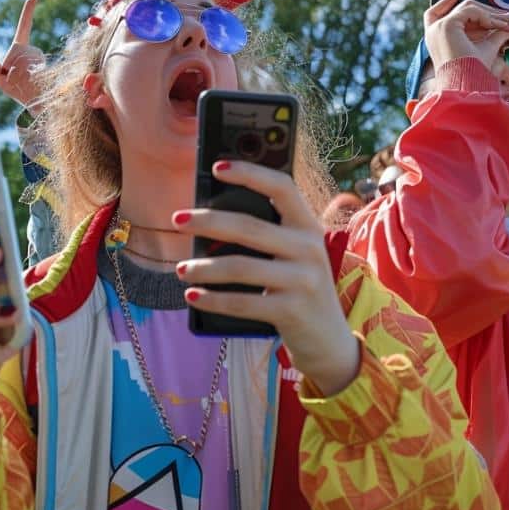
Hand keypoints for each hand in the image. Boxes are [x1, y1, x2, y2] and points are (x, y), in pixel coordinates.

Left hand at [0, 0, 45, 111]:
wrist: (37, 103)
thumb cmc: (19, 91)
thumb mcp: (1, 82)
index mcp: (22, 48)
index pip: (24, 28)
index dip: (28, 12)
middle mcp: (34, 50)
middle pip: (14, 56)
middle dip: (8, 71)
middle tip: (16, 81)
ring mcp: (40, 59)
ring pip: (18, 65)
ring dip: (15, 78)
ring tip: (24, 84)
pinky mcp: (44, 69)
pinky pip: (26, 73)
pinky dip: (22, 81)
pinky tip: (30, 86)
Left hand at [173, 162, 360, 396]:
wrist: (330, 341)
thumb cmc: (300, 290)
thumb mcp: (295, 257)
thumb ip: (269, 236)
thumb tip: (211, 219)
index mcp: (308, 227)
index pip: (282, 188)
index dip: (251, 173)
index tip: (217, 167)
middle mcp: (309, 248)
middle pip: (249, 226)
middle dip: (207, 221)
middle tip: (178, 219)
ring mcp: (303, 280)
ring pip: (240, 266)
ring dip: (204, 267)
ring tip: (182, 269)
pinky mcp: (292, 310)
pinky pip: (242, 302)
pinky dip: (212, 300)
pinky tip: (193, 296)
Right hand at [424, 0, 508, 73]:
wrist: (468, 85)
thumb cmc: (475, 73)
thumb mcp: (488, 48)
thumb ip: (497, 34)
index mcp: (438, 38)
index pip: (434, 13)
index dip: (445, 1)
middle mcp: (434, 32)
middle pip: (459, 8)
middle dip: (485, 10)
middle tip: (508, 16)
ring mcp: (439, 27)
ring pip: (467, 6)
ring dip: (491, 13)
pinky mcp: (447, 25)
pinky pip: (470, 10)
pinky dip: (487, 16)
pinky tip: (499, 26)